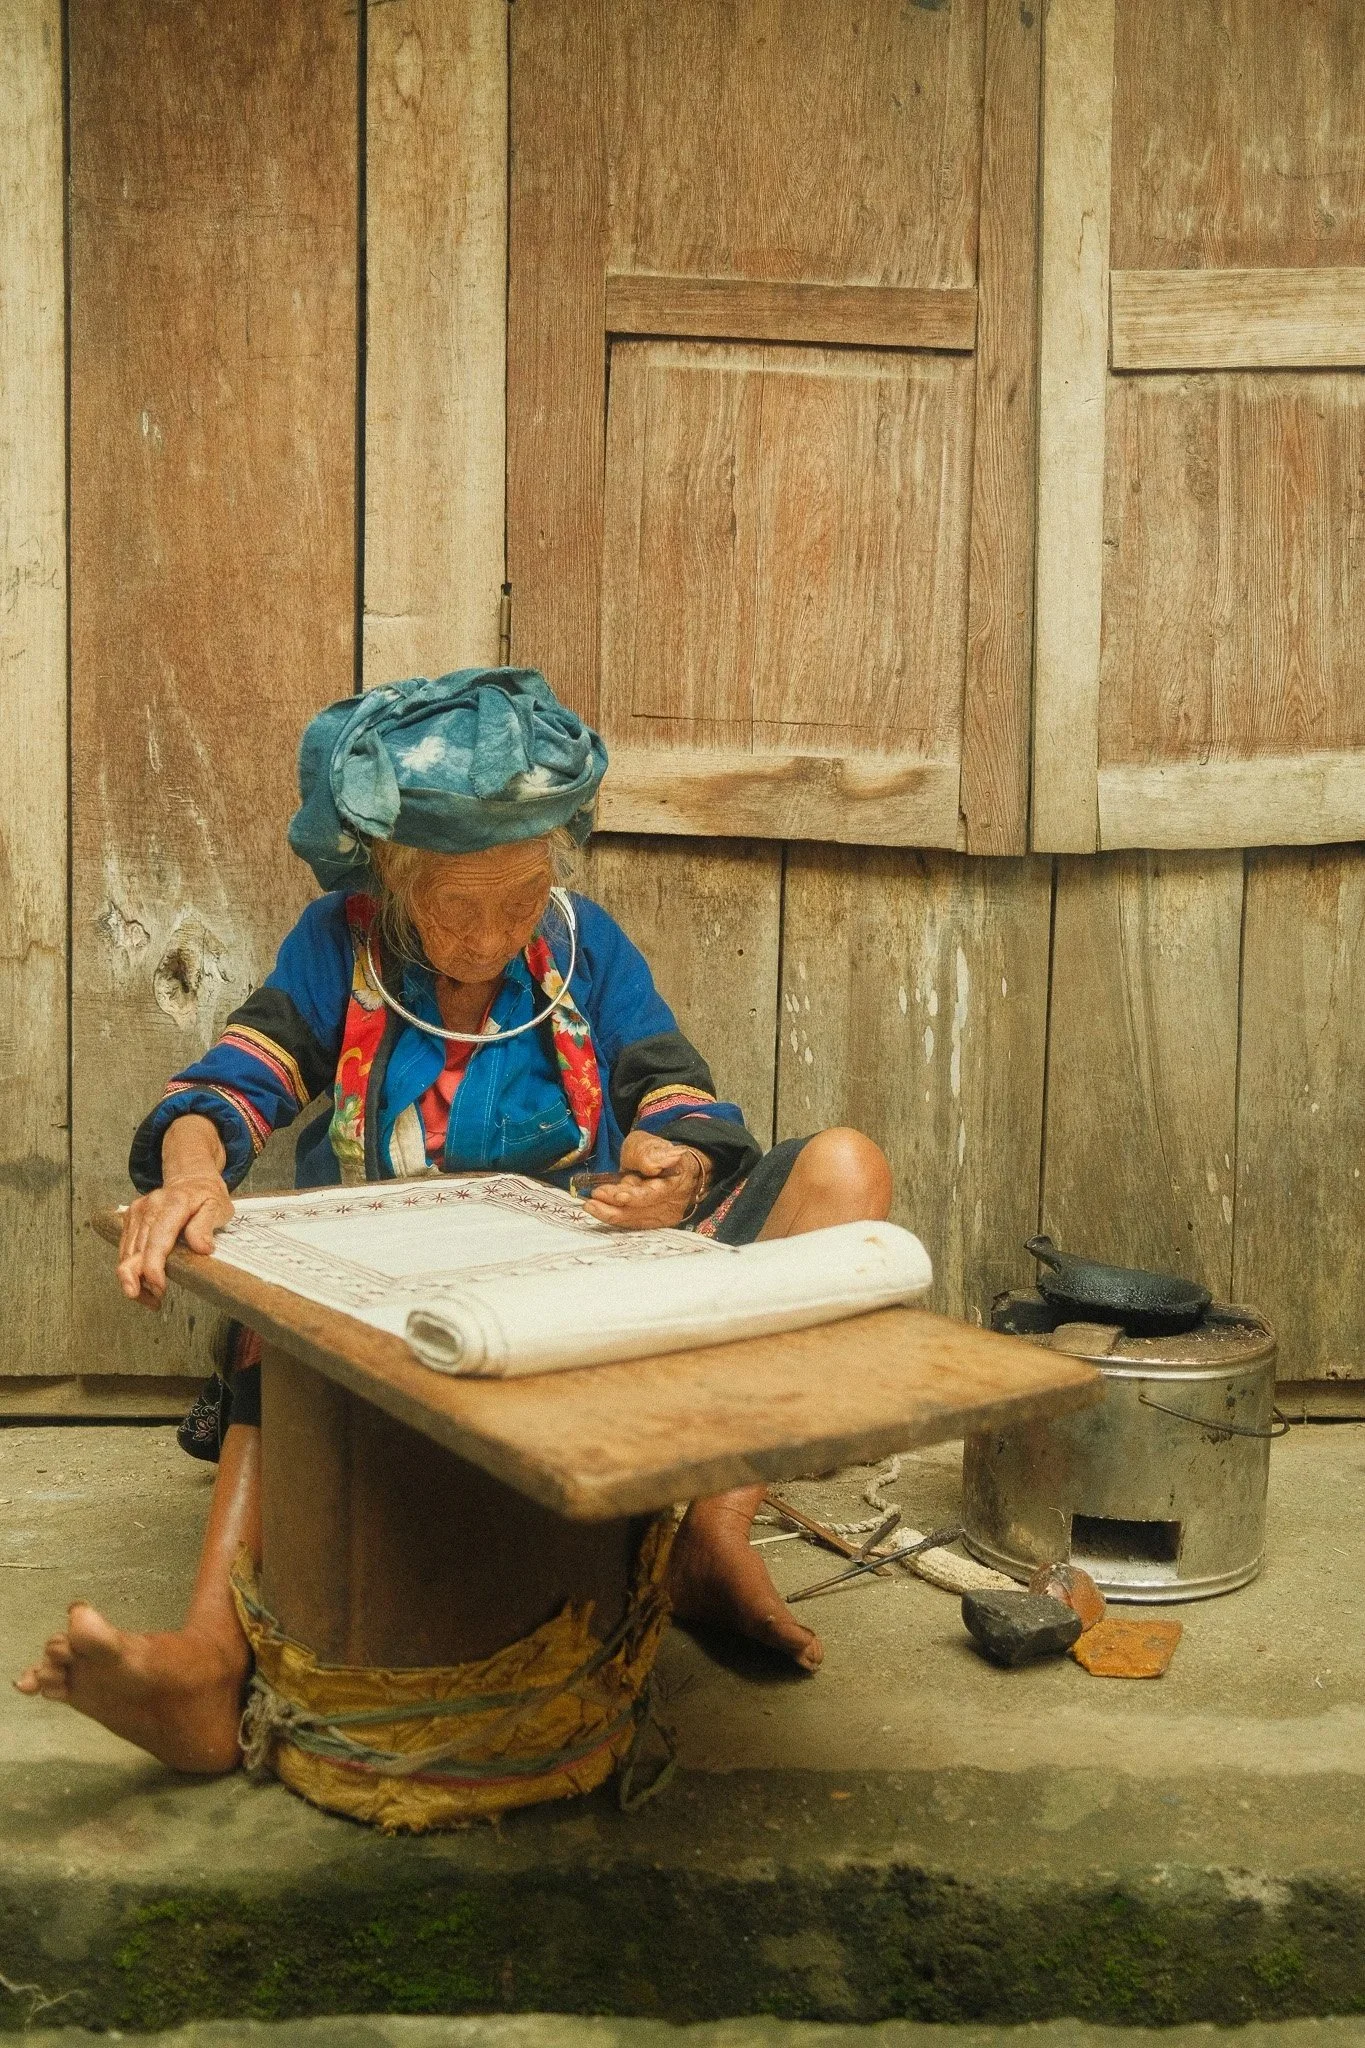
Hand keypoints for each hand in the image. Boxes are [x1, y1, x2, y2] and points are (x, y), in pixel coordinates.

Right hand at [116, 1114, 233, 1306]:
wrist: (191, 1177)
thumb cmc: (207, 1196)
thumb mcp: (218, 1207)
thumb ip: (207, 1226)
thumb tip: (202, 1248)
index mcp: (173, 1205)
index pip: (157, 1241)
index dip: (153, 1268)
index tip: (158, 1288)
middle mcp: (149, 1207)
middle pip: (135, 1251)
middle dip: (140, 1281)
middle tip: (154, 1301)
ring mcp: (136, 1212)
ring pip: (125, 1254)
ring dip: (134, 1280)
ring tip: (151, 1298)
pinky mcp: (129, 1219)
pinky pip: (124, 1249)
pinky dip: (131, 1269)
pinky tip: (143, 1283)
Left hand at [584, 1131, 710, 1231]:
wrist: (660, 1164)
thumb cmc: (653, 1153)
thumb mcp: (646, 1143)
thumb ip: (647, 1153)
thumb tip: (652, 1165)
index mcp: (680, 1173)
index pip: (658, 1189)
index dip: (638, 1195)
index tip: (620, 1194)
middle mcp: (677, 1197)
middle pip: (644, 1207)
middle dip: (617, 1203)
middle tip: (595, 1197)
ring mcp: (669, 1212)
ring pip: (637, 1218)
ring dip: (612, 1212)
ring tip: (592, 1204)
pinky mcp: (657, 1222)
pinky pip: (633, 1223)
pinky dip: (616, 1217)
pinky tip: (600, 1210)